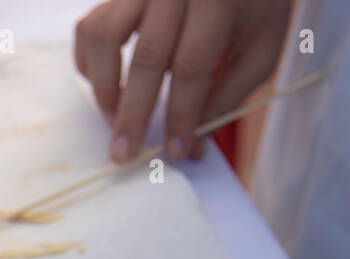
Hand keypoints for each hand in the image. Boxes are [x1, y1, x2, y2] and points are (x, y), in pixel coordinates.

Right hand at [74, 0, 291, 161]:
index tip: (174, 151)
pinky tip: (106, 84)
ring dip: (104, 86)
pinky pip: (90, 28)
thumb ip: (226, 97)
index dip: (181, 113)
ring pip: (105, 36)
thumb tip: (190, 147)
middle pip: (146, 57)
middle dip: (133, 113)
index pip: (192, 65)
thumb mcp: (259, 51)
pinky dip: (90, 62)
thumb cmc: (252, 9)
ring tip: (113, 118)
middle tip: (123, 153)